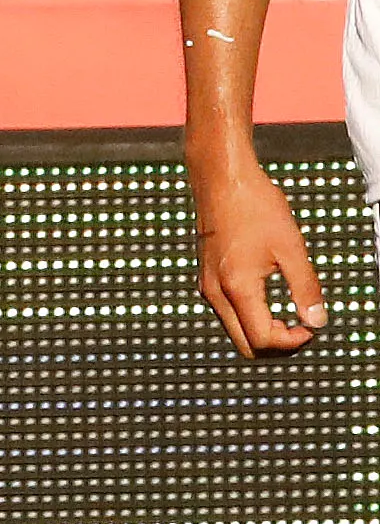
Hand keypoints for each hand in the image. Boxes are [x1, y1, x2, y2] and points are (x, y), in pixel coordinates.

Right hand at [193, 161, 327, 355]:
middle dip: (276, 345)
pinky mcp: (206, 276)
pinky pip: (227, 312)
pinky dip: (249, 316)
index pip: (263, 338)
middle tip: (301, 329)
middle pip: (244, 344)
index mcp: (237, 287)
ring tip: (289, 313)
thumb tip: (317, 321)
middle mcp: (215, 292)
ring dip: (262, 330)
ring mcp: (207, 284)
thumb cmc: (255, 206)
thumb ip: (306, 288)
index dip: (293, 342)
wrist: (221, 178)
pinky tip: (269, 298)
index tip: (312, 328)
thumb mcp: (291, 248)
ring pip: (234, 330)